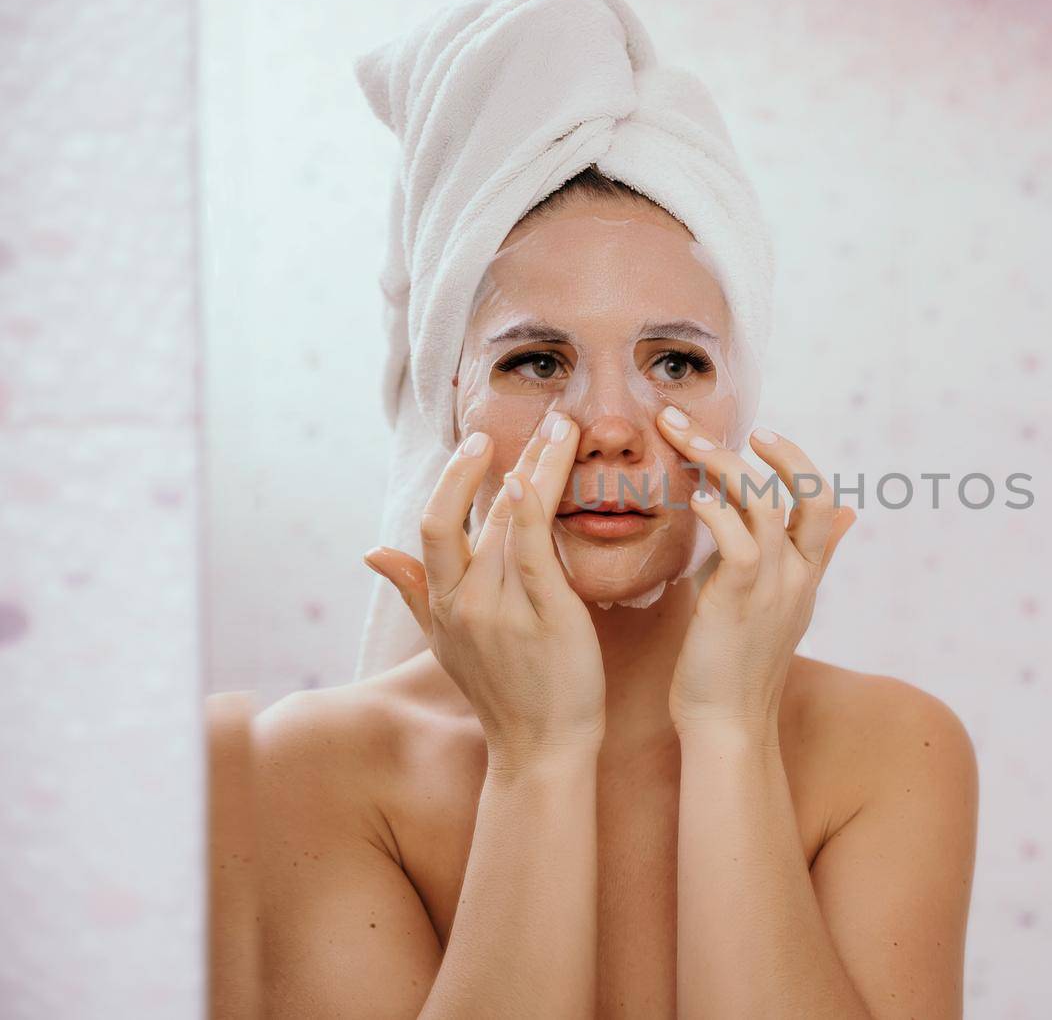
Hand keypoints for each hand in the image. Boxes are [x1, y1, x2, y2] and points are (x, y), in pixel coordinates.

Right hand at [364, 413, 605, 768]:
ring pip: (505, 522)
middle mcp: (465, 602)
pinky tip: (532, 478)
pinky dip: (527, 512)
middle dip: (482, 463)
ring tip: (561, 426)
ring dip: (534, 466)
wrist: (541, 750)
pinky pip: (530, 552)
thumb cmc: (504, 695)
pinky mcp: (547, 615)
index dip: (453, 481)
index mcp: (444, 604)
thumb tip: (372, 552)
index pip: (435, 528)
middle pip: (460, 516)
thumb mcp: (446, 644)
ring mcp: (502, 608)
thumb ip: (414, 593)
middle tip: (516, 420)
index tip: (477, 444)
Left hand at [654, 407, 855, 737]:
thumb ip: (791, 560)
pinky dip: (717, 513)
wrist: (728, 725)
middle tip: (704, 423)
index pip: (824, 500)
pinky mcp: (740, 600)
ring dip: (724, 464)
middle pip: (807, 490)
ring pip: (768, 502)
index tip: (760, 436)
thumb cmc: (735, 668)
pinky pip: (739, 542)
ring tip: (685, 441)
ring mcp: (775, 587)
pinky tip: (693, 499)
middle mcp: (799, 576)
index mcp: (806, 575)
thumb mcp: (774, 607)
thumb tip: (825, 517)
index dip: (798, 461)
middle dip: (769, 449)